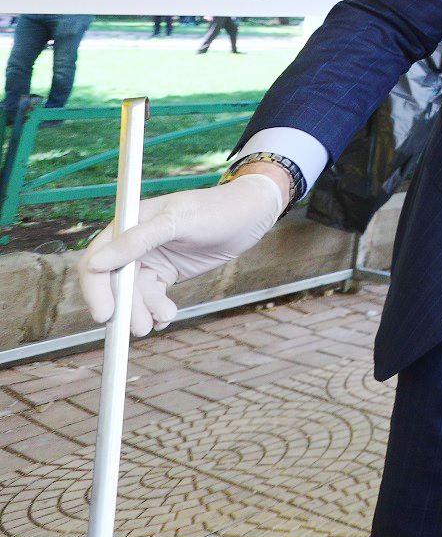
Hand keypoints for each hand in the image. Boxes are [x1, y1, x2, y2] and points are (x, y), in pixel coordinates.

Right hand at [80, 172, 286, 335]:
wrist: (251, 215)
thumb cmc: (217, 209)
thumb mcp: (178, 222)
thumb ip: (137, 240)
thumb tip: (95, 263)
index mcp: (130, 222)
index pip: (97, 259)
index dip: (96, 289)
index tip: (105, 314)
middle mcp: (134, 242)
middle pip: (115, 283)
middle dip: (126, 306)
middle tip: (140, 327)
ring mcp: (151, 258)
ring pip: (135, 293)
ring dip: (144, 311)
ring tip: (164, 319)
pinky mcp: (166, 272)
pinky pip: (152, 296)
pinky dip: (155, 310)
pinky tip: (166, 317)